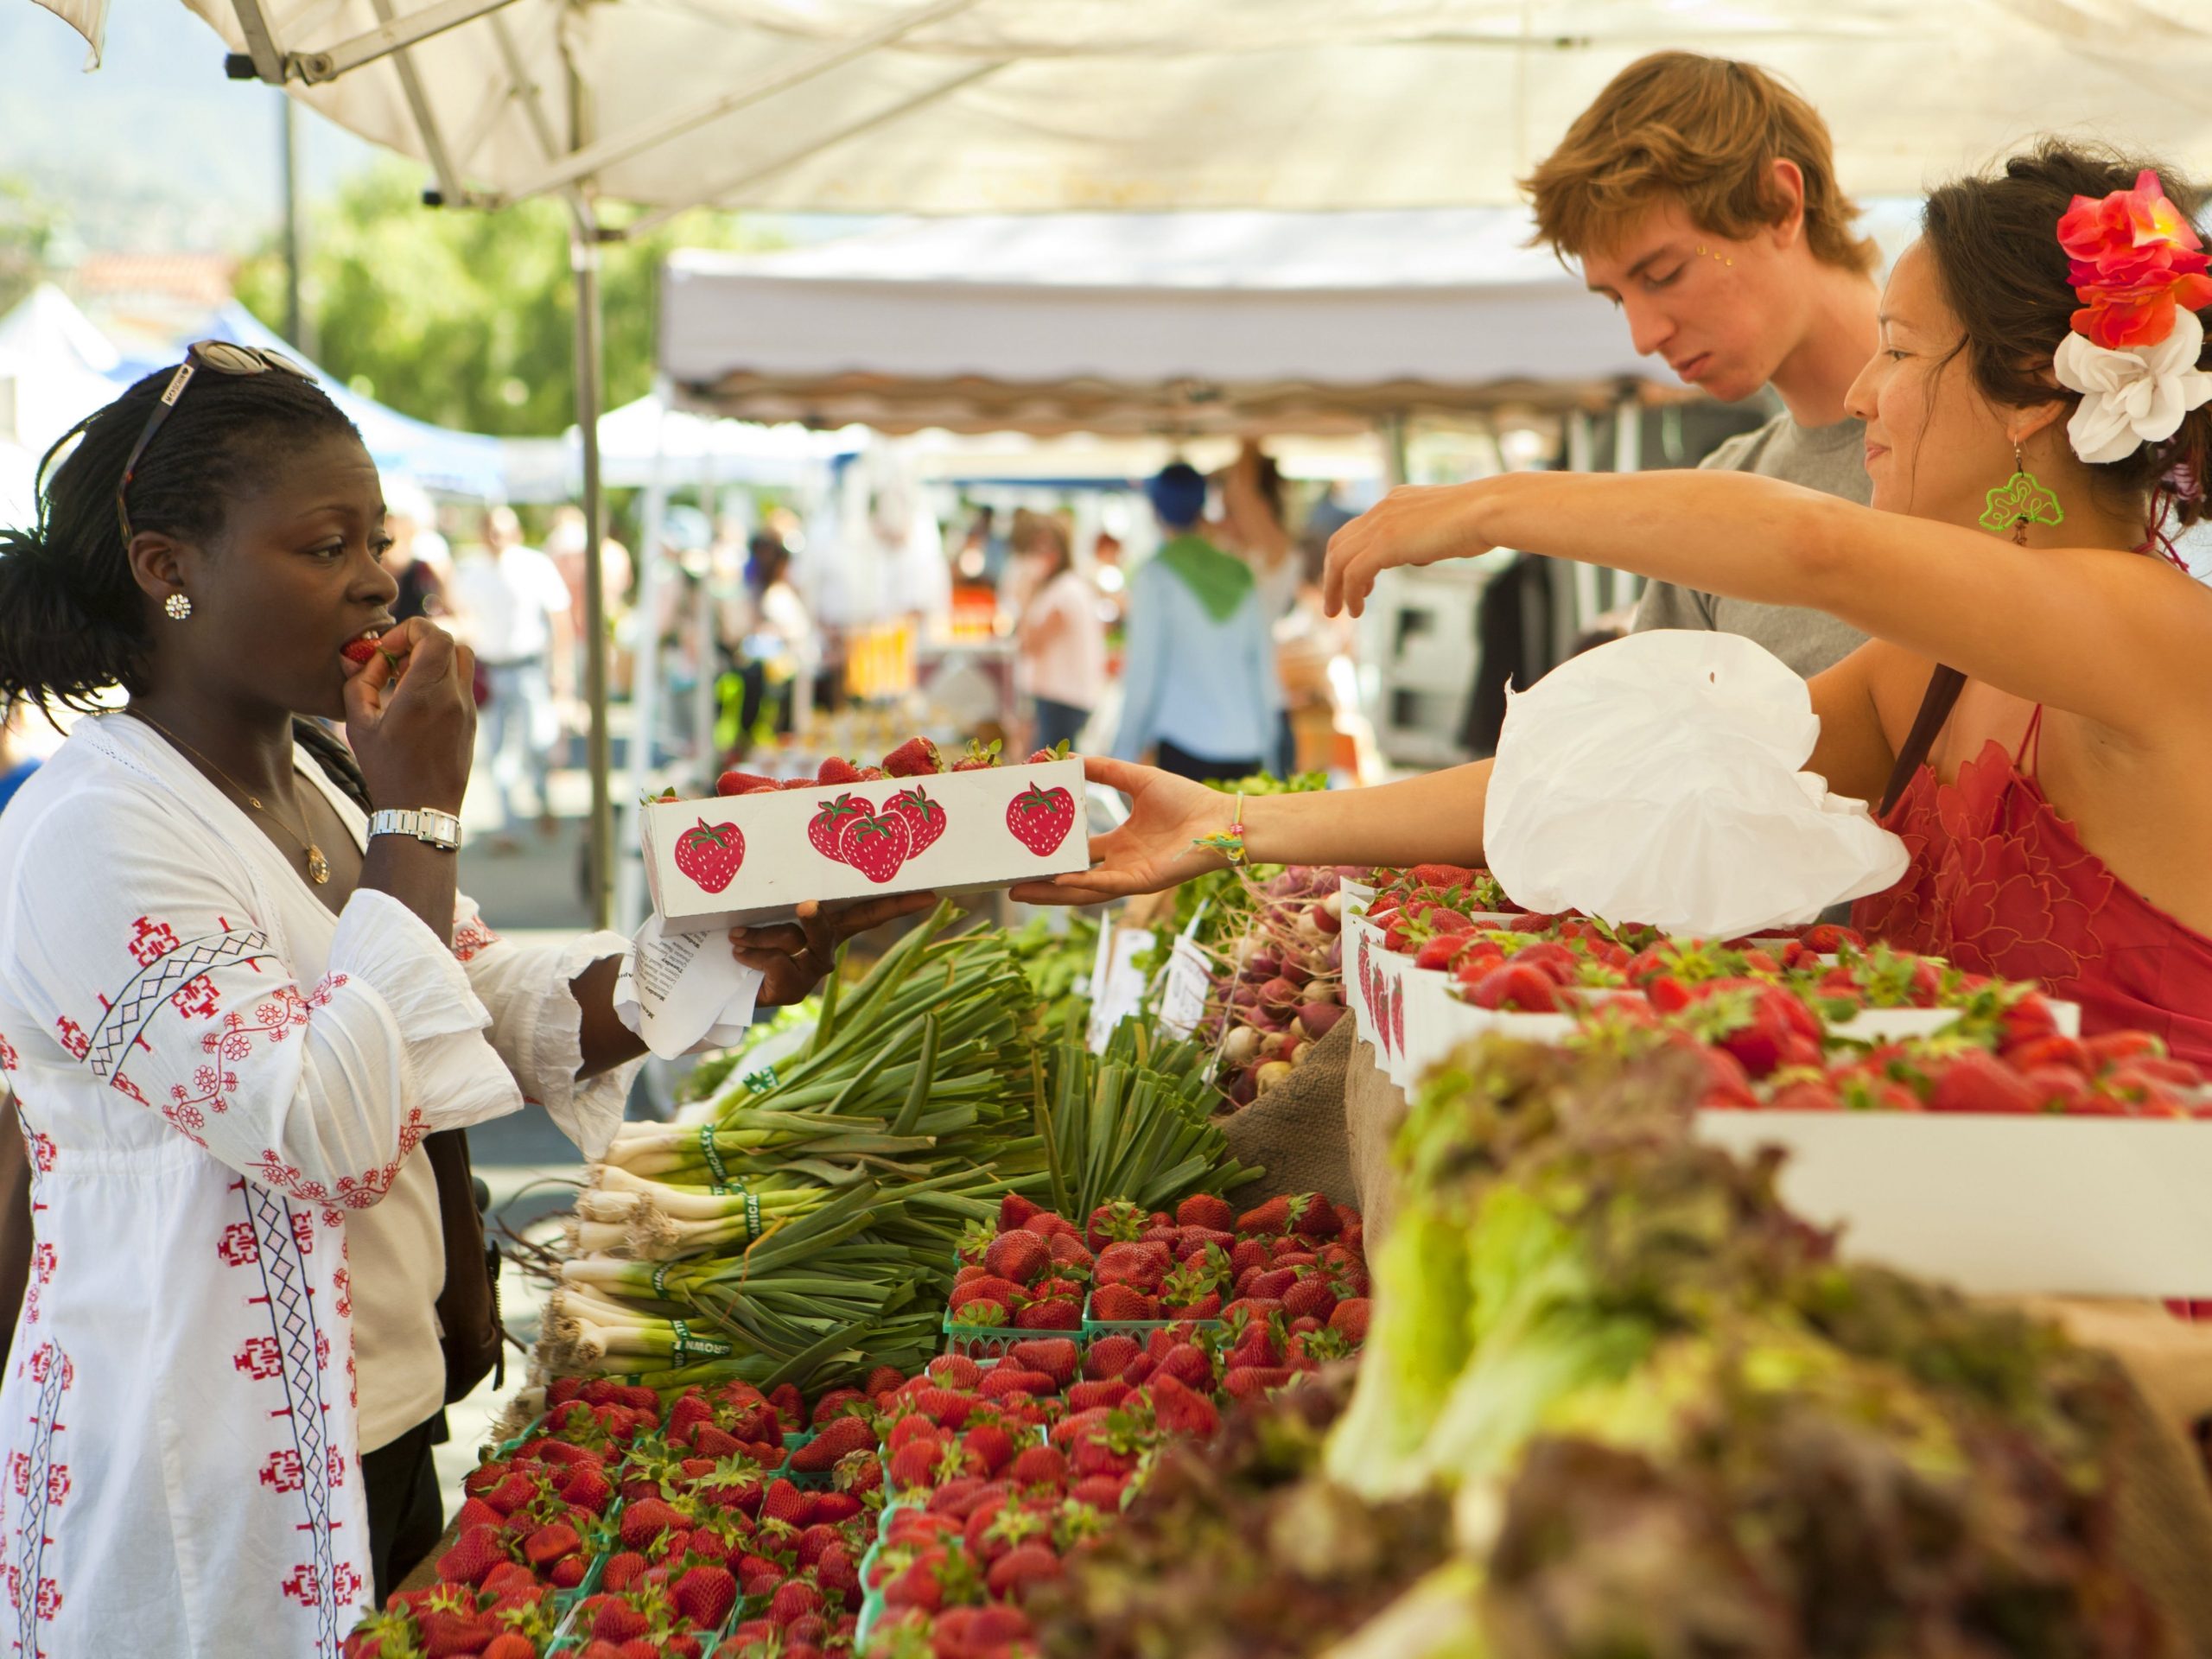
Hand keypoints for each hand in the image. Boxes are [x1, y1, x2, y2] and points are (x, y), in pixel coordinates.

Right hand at [342, 617, 476, 812]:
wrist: (421, 809)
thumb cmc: (386, 770)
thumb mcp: (359, 725)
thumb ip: (357, 683)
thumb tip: (362, 658)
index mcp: (425, 693)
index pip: (434, 635)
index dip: (409, 631)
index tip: (386, 652)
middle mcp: (454, 697)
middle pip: (450, 643)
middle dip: (420, 643)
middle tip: (395, 665)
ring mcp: (468, 709)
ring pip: (462, 660)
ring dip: (435, 660)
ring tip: (407, 682)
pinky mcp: (472, 722)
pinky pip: (463, 684)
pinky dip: (443, 680)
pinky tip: (419, 703)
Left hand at [731, 893, 938, 1006]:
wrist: (728, 981)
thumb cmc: (752, 931)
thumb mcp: (765, 905)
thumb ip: (774, 881)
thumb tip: (767, 837)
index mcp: (833, 924)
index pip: (872, 911)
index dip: (901, 903)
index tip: (929, 894)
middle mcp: (829, 948)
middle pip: (829, 928)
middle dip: (817, 917)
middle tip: (806, 904)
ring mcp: (814, 970)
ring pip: (791, 941)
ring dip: (758, 935)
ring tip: (736, 934)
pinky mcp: (795, 990)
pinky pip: (773, 961)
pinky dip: (751, 953)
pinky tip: (738, 953)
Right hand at [1006, 756, 1231, 905]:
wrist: (1220, 817)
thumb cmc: (1186, 799)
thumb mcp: (1136, 778)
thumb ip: (1103, 769)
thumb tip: (1067, 757)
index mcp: (1119, 844)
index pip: (1077, 854)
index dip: (1050, 854)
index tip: (1023, 849)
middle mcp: (1121, 864)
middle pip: (1072, 879)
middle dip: (1041, 884)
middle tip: (1008, 884)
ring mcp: (1131, 876)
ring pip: (1083, 890)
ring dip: (1052, 893)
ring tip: (1020, 892)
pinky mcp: (1145, 882)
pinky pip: (1109, 886)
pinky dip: (1084, 885)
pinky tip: (1060, 881)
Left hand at [1322, 482, 1497, 617]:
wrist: (1491, 510)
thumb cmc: (1481, 521)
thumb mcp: (1444, 530)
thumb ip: (1424, 541)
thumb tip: (1418, 557)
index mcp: (1396, 500)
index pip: (1358, 529)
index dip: (1349, 556)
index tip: (1355, 581)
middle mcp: (1384, 509)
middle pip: (1339, 543)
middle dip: (1331, 574)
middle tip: (1333, 601)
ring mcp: (1382, 524)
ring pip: (1339, 559)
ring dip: (1334, 588)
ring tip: (1337, 611)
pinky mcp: (1385, 543)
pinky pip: (1354, 573)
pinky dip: (1349, 593)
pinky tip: (1356, 610)